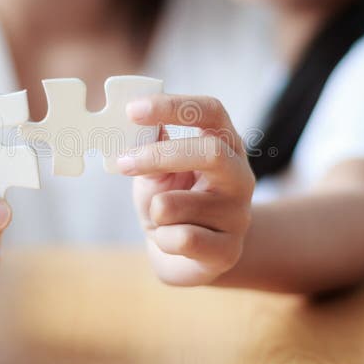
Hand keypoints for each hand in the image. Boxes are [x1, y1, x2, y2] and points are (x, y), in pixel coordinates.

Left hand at [118, 95, 254, 285]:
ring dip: (154, 210)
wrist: (188, 256)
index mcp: (225, 144)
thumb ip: (150, 149)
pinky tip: (171, 241)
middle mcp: (240, 175)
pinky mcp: (228, 251)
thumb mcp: (157, 172)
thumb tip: (137, 125)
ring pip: (176, 205)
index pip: (211, 111)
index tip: (133, 110)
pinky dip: (162, 239)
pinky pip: (181, 239)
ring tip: (162, 219)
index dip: (173, 106)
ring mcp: (239, 214)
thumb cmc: (173, 203)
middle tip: (123, 162)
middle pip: (210, 151)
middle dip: (160, 156)